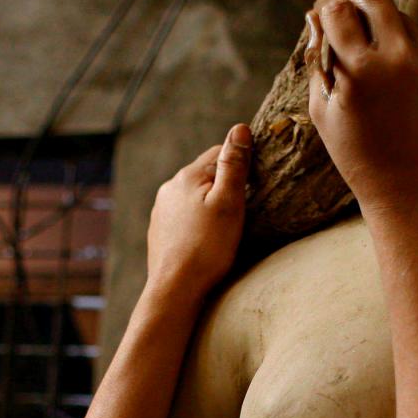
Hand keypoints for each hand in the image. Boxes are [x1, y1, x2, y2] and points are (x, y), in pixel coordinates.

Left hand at [145, 125, 248, 299]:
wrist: (176, 288)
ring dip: (210, 202)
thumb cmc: (207, 247)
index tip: (259, 178)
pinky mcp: (159, 231)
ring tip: (227, 224)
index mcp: (187, 176)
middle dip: (224, 183)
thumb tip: (240, 129)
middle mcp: (169, 188)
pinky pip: (183, 216)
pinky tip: (207, 238)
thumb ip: (233, 165)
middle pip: (205, 174)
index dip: (241, 161)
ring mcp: (161, 210)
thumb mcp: (229, 202)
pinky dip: (197, 220)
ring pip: (193, 196)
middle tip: (246, 204)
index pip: (219, 152)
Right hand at [305, 0, 417, 210]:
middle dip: (359, 2)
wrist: (413, 188)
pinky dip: (408, 52)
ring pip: (403, 19)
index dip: (328, 8)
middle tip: (351, 14)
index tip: (326, 13)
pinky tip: (401, 83)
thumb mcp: (324, 109)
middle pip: (376, 0)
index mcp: (360, 70)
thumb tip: (318, 17)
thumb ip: (318, 60)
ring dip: (385, 27)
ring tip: (375, 57)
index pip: (339, 10)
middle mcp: (399, 58)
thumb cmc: (358, 154)